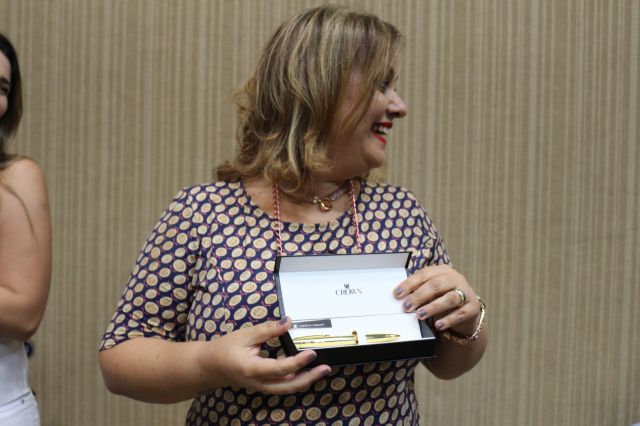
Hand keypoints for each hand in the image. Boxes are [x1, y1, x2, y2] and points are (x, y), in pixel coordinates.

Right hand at [201, 317, 330, 394]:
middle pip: (288, 386)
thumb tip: (287, 322)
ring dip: (304, 379)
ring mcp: (261, 386)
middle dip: (309, 378)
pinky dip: (294, 376)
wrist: (210, 366)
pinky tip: (301, 365)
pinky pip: (282, 384)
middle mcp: (259, 382)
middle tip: (325, 368)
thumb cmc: (225, 349)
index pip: (281, 369)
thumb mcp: (245, 335)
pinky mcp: (263, 385)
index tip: (312, 352)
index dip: (298, 361)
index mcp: (252, 369)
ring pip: (287, 387)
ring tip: (319, 369)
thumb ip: (267, 329)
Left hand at [393, 265, 480, 335]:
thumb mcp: (431, 291)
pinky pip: (461, 313)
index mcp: (443, 271)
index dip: (410, 284)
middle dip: (419, 296)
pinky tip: (438, 325)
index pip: (425, 274)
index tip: (397, 294)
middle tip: (406, 307)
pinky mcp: (473, 308)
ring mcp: (466, 292)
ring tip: (420, 315)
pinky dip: (448, 319)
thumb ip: (419, 291)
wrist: (467, 311)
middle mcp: (456, 279)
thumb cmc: (443, 298)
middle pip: (437, 285)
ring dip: (433, 307)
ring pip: (450, 298)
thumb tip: (401, 297)